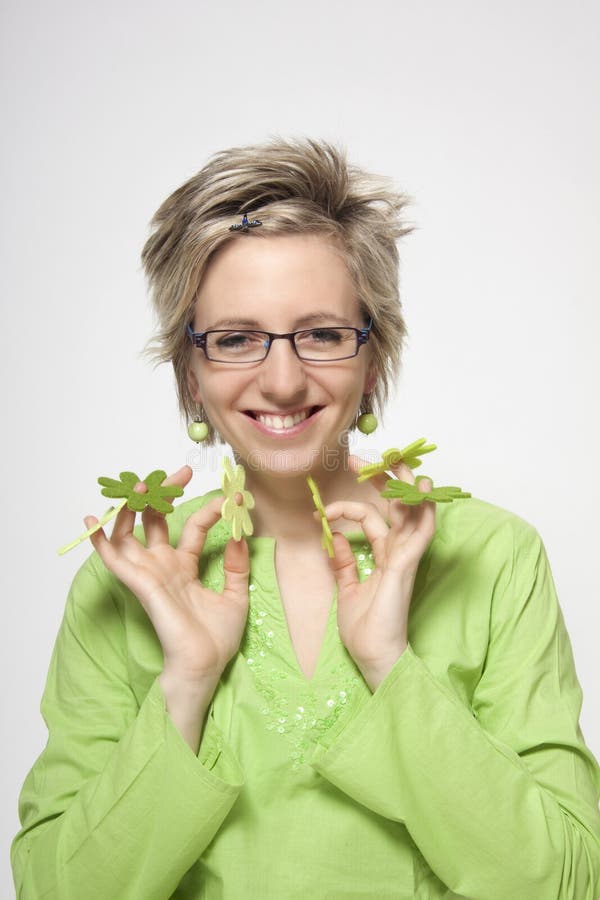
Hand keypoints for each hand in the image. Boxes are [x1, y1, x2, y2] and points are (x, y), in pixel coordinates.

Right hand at [85, 466, 248, 688]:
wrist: (205, 667)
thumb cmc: (216, 639)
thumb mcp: (236, 595)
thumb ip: (236, 565)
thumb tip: (239, 533)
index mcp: (184, 567)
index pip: (192, 528)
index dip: (208, 510)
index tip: (230, 497)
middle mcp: (163, 567)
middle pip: (154, 522)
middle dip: (163, 495)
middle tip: (181, 472)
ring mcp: (150, 575)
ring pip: (129, 534)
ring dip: (130, 508)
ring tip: (139, 484)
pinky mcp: (142, 585)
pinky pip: (115, 560)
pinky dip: (101, 541)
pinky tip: (92, 522)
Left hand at [321, 455, 435, 690]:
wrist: (374, 656)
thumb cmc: (364, 628)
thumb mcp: (346, 588)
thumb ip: (342, 563)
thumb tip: (334, 537)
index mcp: (384, 557)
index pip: (371, 518)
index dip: (348, 505)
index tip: (320, 509)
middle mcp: (398, 552)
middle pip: (396, 506)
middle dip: (381, 479)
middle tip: (359, 459)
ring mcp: (405, 558)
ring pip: (412, 512)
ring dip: (404, 484)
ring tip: (395, 459)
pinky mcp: (406, 566)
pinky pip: (420, 533)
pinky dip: (423, 510)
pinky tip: (420, 491)